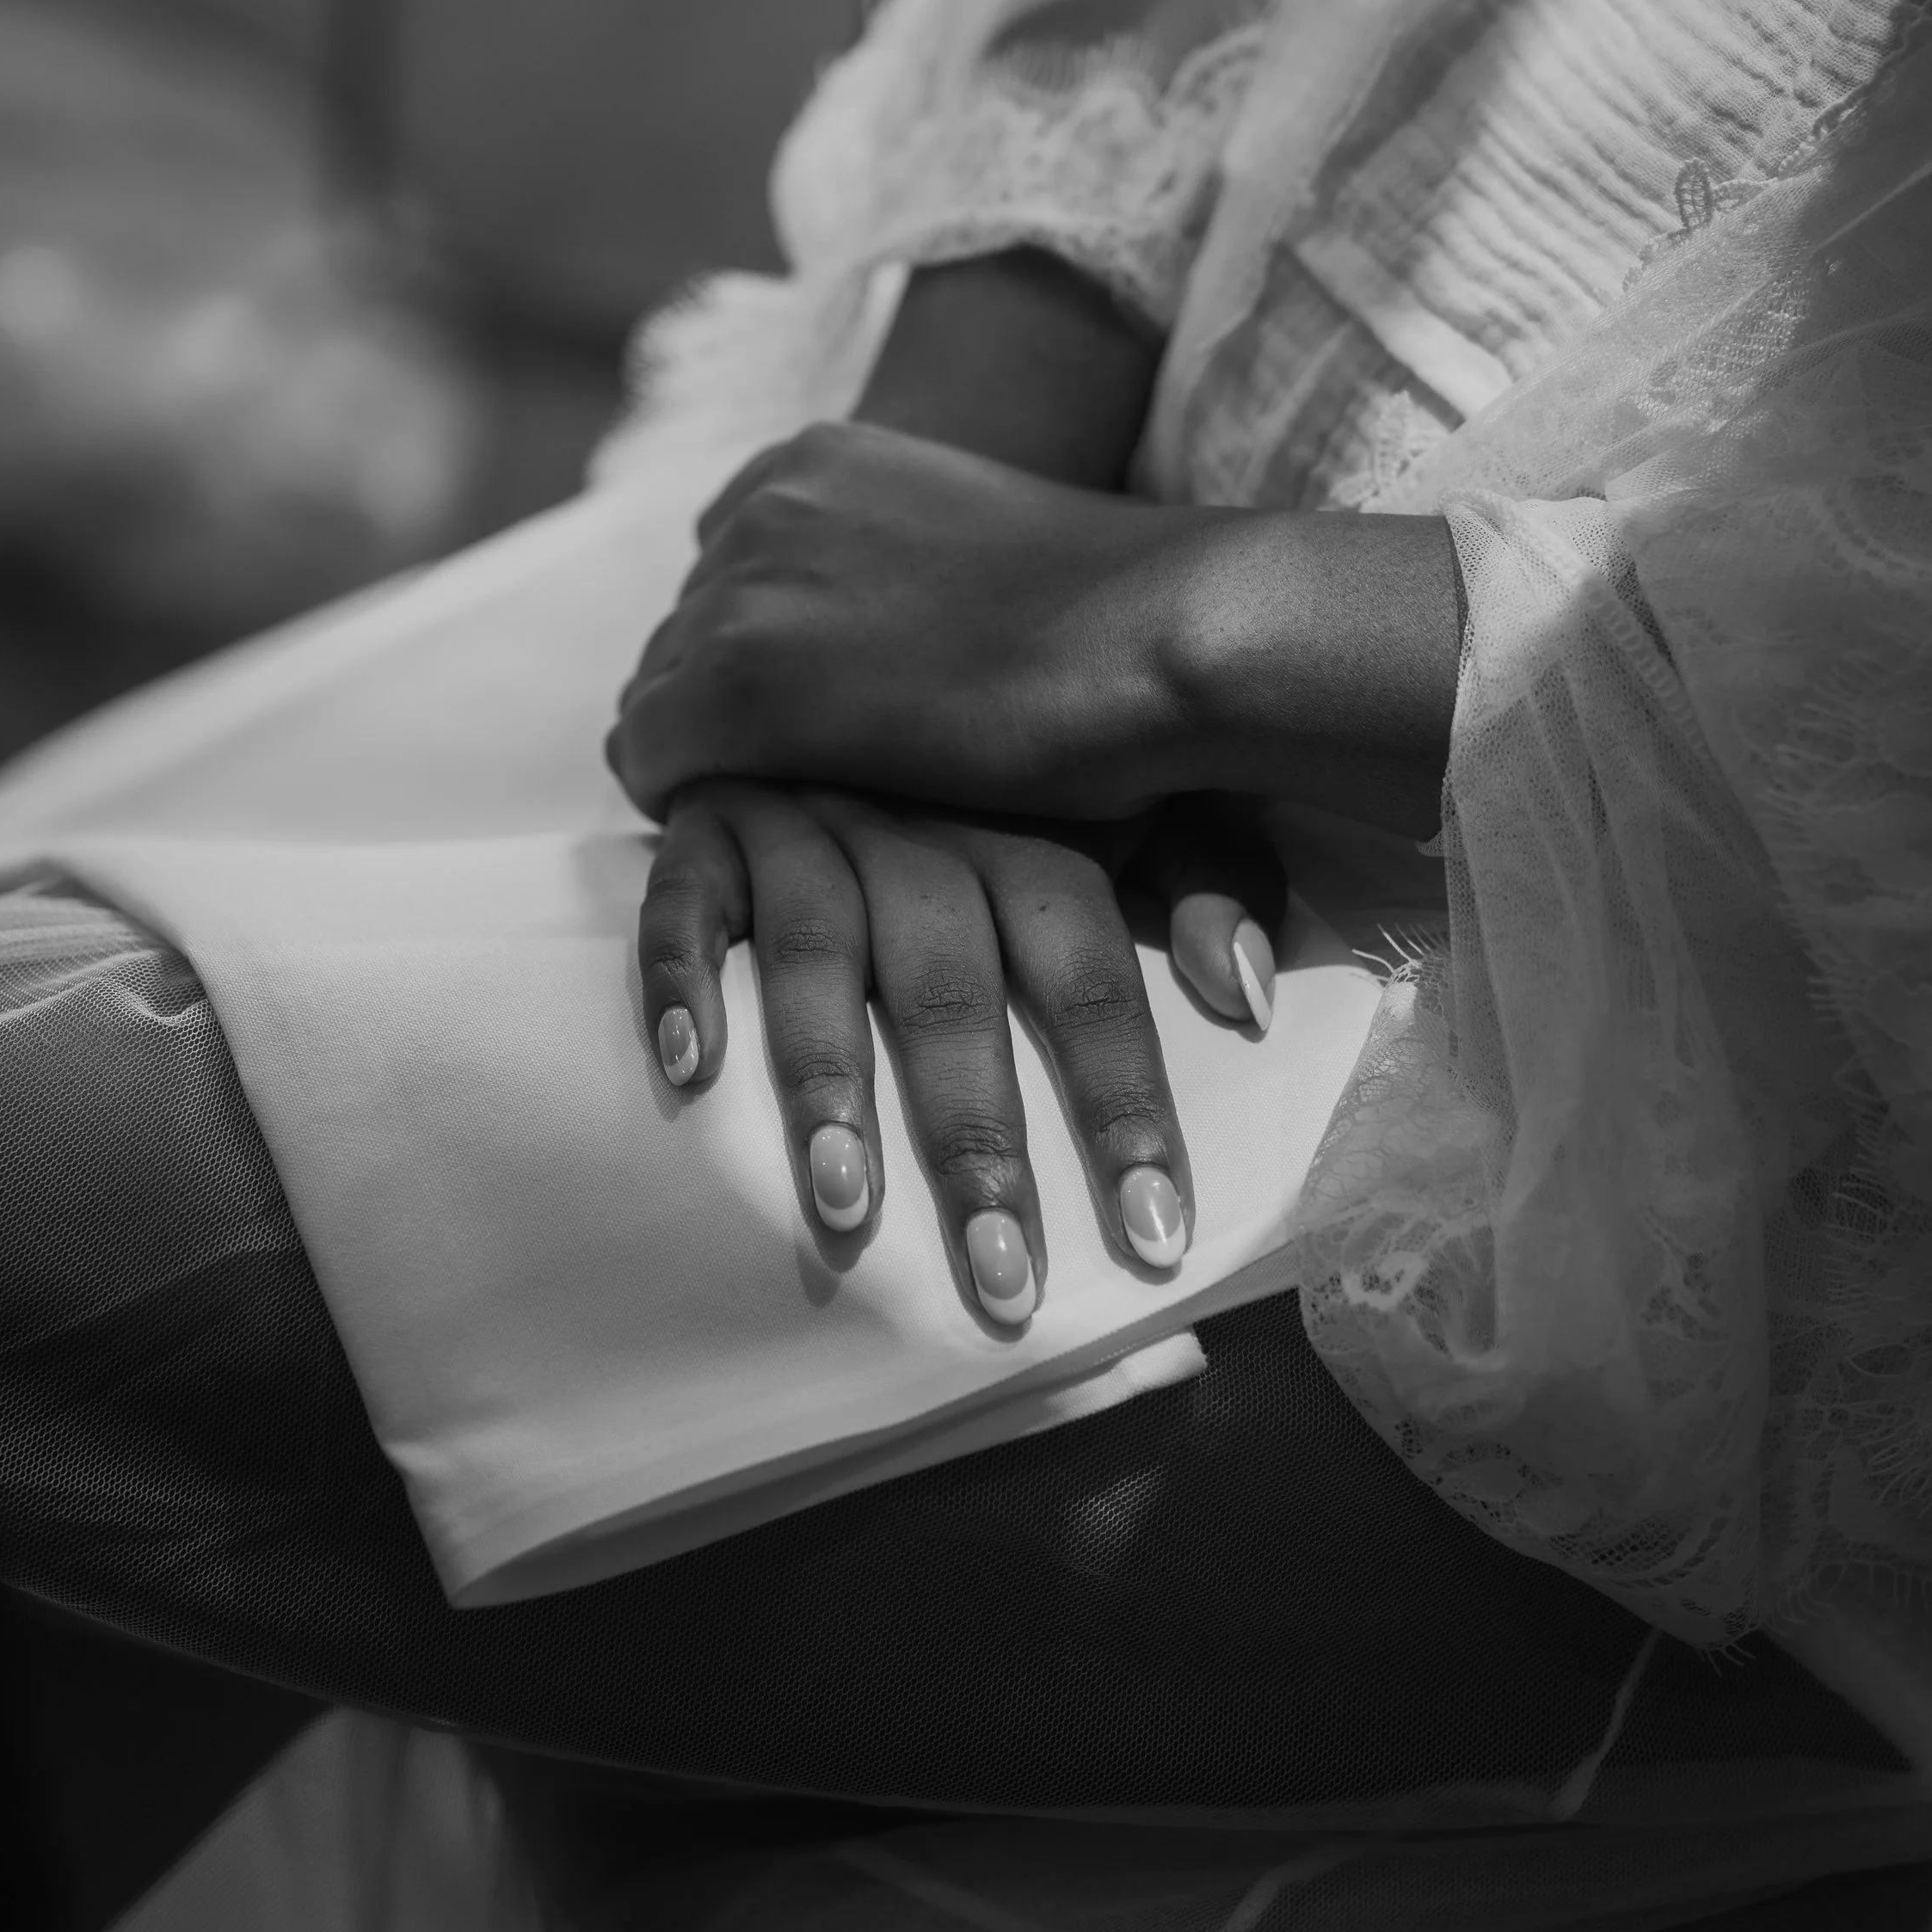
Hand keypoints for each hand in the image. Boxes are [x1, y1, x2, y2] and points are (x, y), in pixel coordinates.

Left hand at [609, 421, 1209, 825]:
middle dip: (730, 706)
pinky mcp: (738, 685)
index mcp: (820, 457)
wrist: (1169, 635)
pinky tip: (775, 839)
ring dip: (716, 756)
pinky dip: (693, 801)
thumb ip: (894, 589)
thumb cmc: (1122, 627)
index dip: (762, 653)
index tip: (817, 716)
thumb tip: (871, 662)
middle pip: (681, 630)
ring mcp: (743, 588)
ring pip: (658, 693)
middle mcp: (762, 505)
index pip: (723, 564)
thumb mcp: (980, 563)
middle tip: (810, 783)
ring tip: (799, 815)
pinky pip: (647, 757)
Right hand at [637, 782, 1216, 1328]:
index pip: (1087, 967)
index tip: (1152, 1234)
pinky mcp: (707, 822)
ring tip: (846, 1211)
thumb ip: (1203, 880)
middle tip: (999, 1280)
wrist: (847, 651)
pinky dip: (681, 979)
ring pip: (817, 950)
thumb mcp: (1126, 801)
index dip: (1121, 1097)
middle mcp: (916, 825)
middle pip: (952, 985)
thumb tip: (1251, 994)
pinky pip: (683, 899)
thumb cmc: (1002, 771)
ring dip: (830, 1081)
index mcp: (1027, 829)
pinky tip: (690, 1073)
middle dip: (976, 1138)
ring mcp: (805, 818)